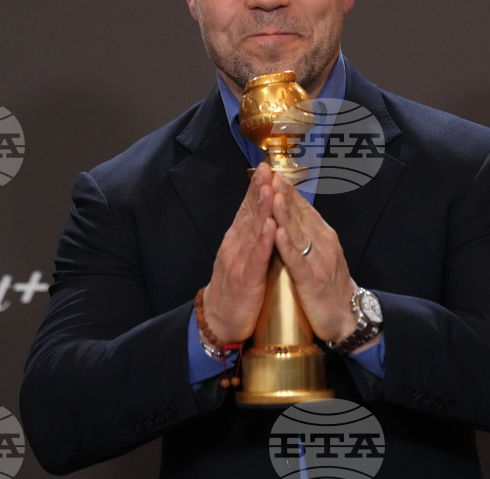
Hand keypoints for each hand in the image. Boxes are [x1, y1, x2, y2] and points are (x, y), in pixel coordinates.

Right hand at [203, 163, 275, 342]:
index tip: (266, 169)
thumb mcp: (242, 257)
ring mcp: (238, 261)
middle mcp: (235, 246)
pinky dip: (263, 241)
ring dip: (262, 209)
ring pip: (252, 231)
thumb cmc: (235, 290)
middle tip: (267, 169)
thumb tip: (262, 215)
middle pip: (249, 214)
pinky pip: (256, 258)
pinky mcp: (245, 280)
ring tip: (270, 189)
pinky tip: (270, 226)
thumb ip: (251, 237)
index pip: (247, 209)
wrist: (219, 321)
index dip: (256, 188)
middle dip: (258, 190)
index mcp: (237, 240)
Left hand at [271, 173, 357, 342]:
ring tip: (272, 195)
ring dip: (284, 213)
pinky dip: (287, 246)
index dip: (289, 190)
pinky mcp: (311, 281)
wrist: (346, 316)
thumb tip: (294, 209)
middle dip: (284, 195)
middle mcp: (323, 243)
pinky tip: (277, 233)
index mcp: (324, 235)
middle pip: (300, 215)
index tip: (274, 173)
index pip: (304, 208)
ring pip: (298, 233)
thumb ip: (309, 232)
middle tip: (270, 175)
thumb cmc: (330, 285)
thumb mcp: (322, 252)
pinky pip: (297, 261)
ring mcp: (318, 261)